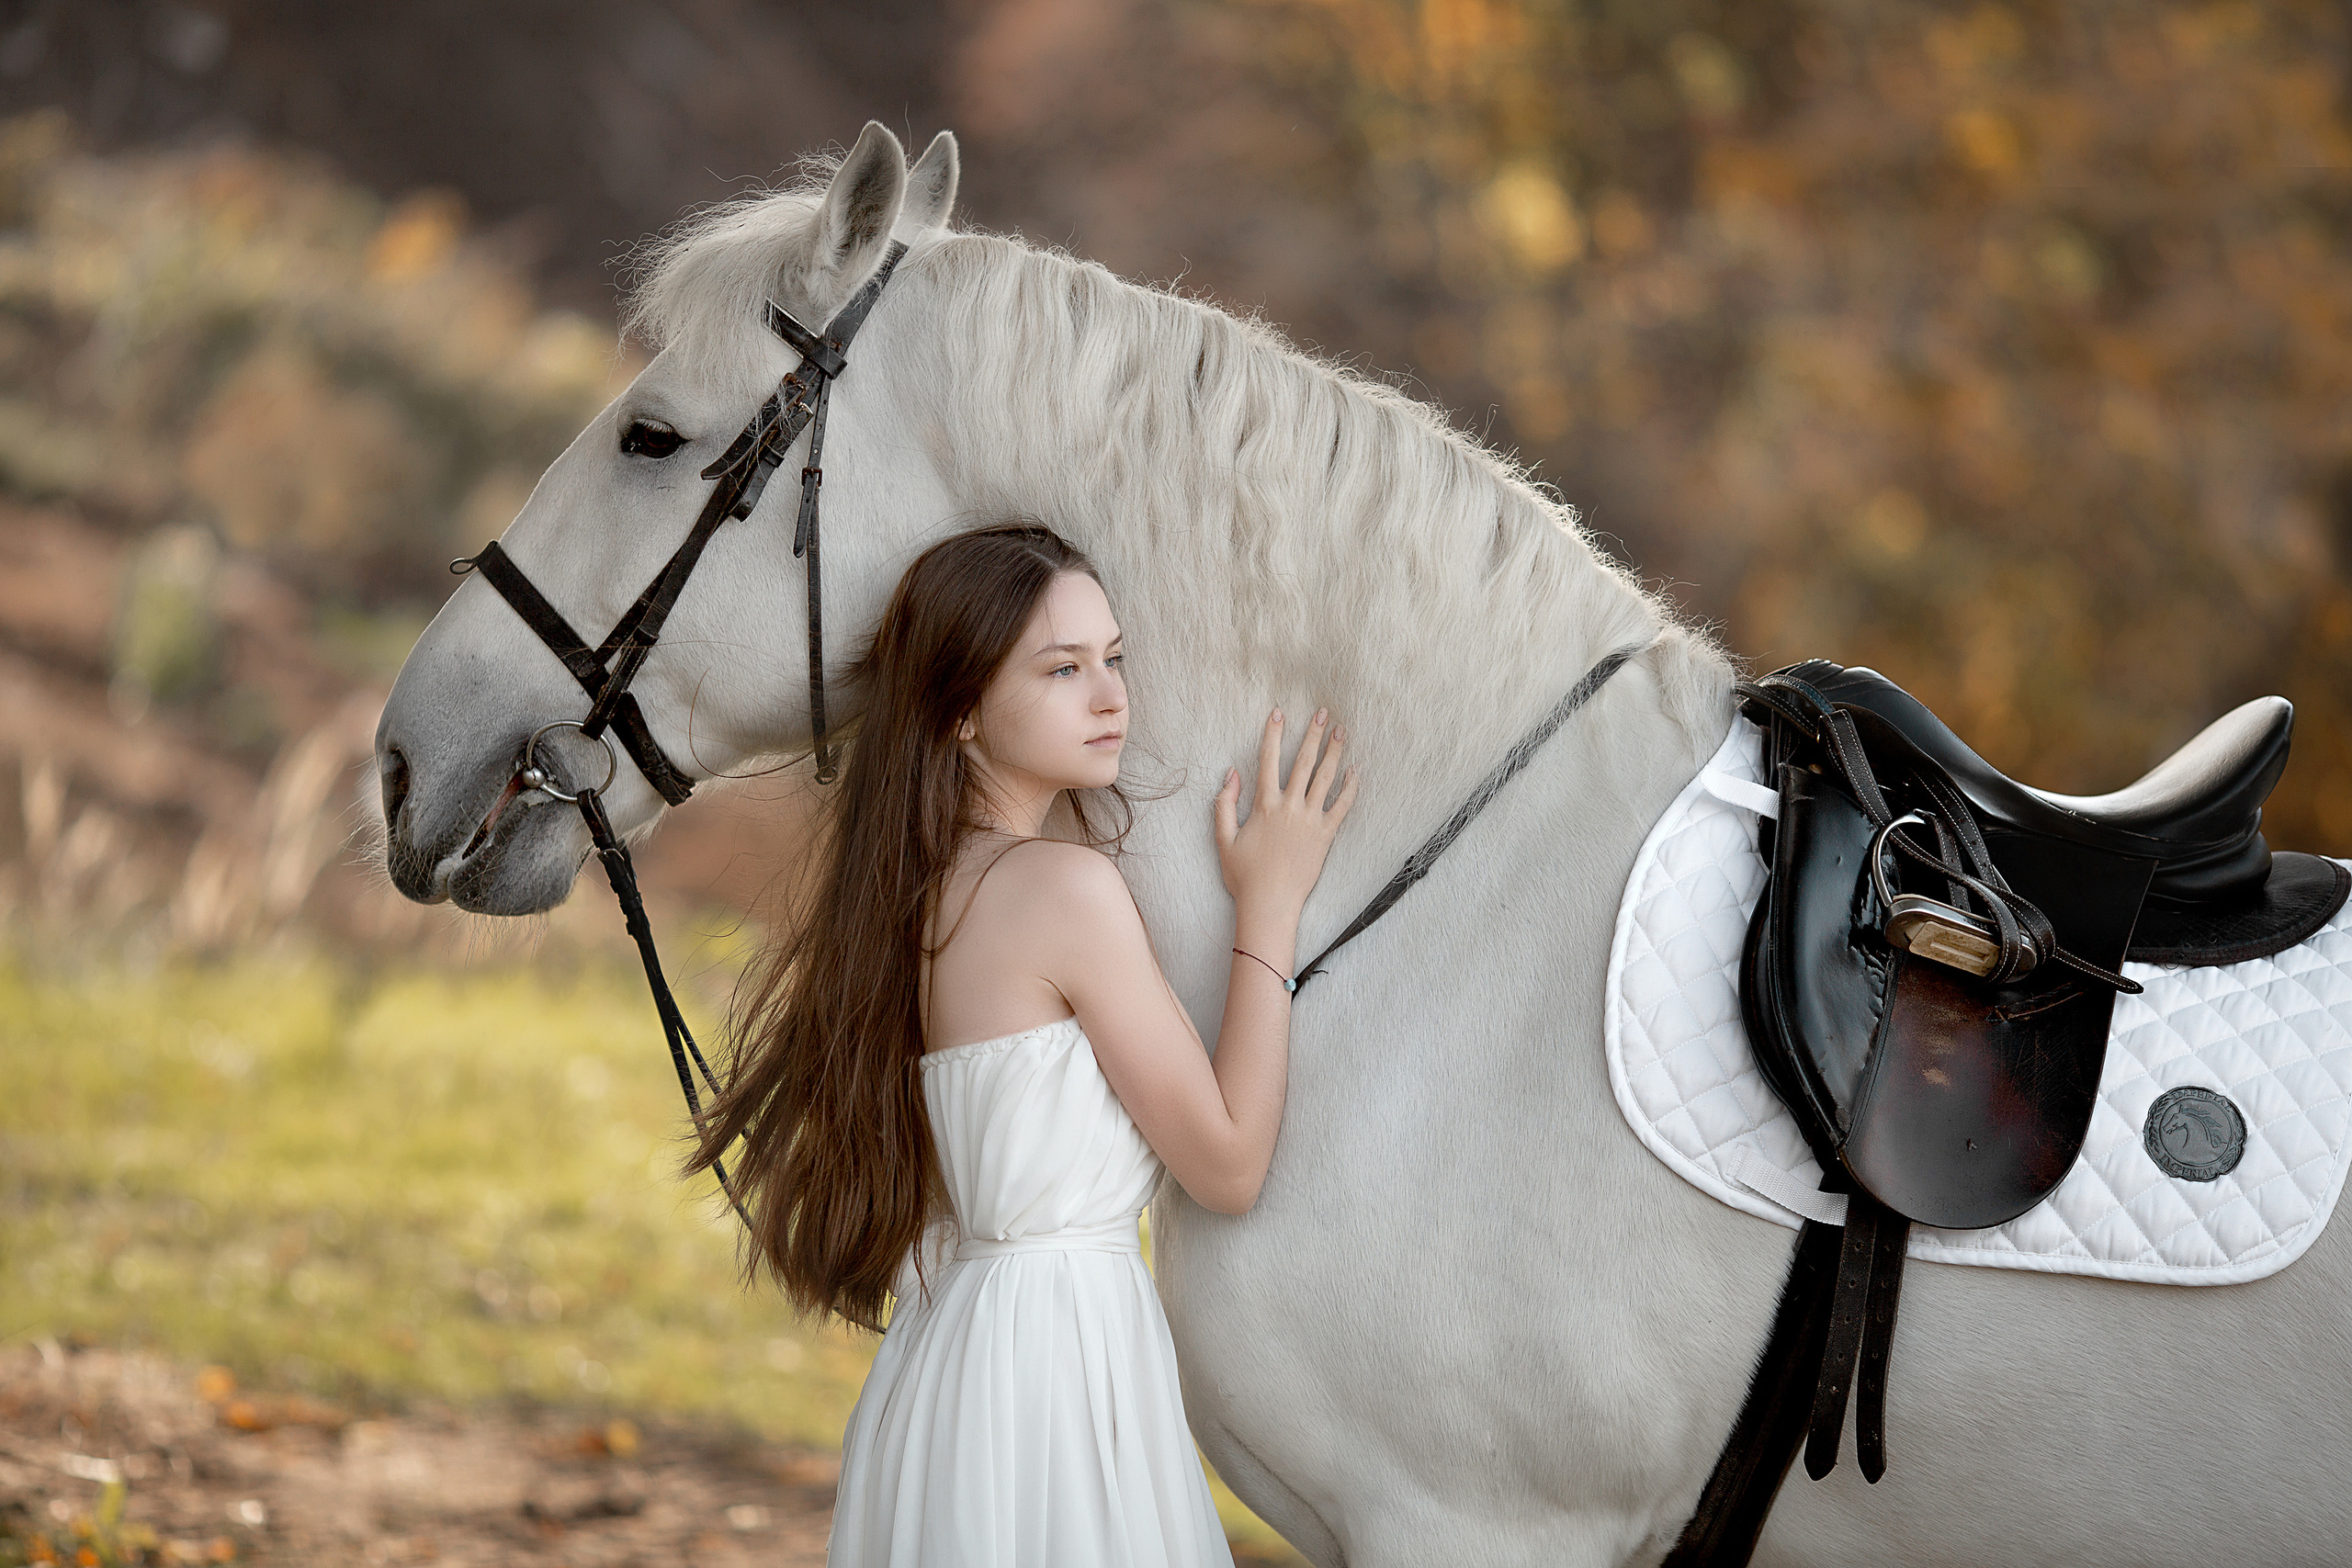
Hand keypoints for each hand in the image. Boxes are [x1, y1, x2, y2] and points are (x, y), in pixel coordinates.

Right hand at [1213, 707, 1357, 914]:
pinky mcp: (1326, 835)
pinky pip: (1343, 806)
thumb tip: (1231, 774)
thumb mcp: (1223, 839)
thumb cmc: (1244, 875)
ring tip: (1341, 731)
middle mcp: (1290, 807)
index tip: (1278, 713)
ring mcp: (1311, 820)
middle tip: (1322, 712)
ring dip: (1334, 752)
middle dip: (1312, 734)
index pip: (1268, 760)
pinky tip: (1356, 770)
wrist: (1270, 903)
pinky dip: (1351, 787)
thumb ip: (1224, 804)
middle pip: (1303, 762)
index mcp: (1264, 806)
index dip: (1272, 734)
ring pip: (1326, 778)